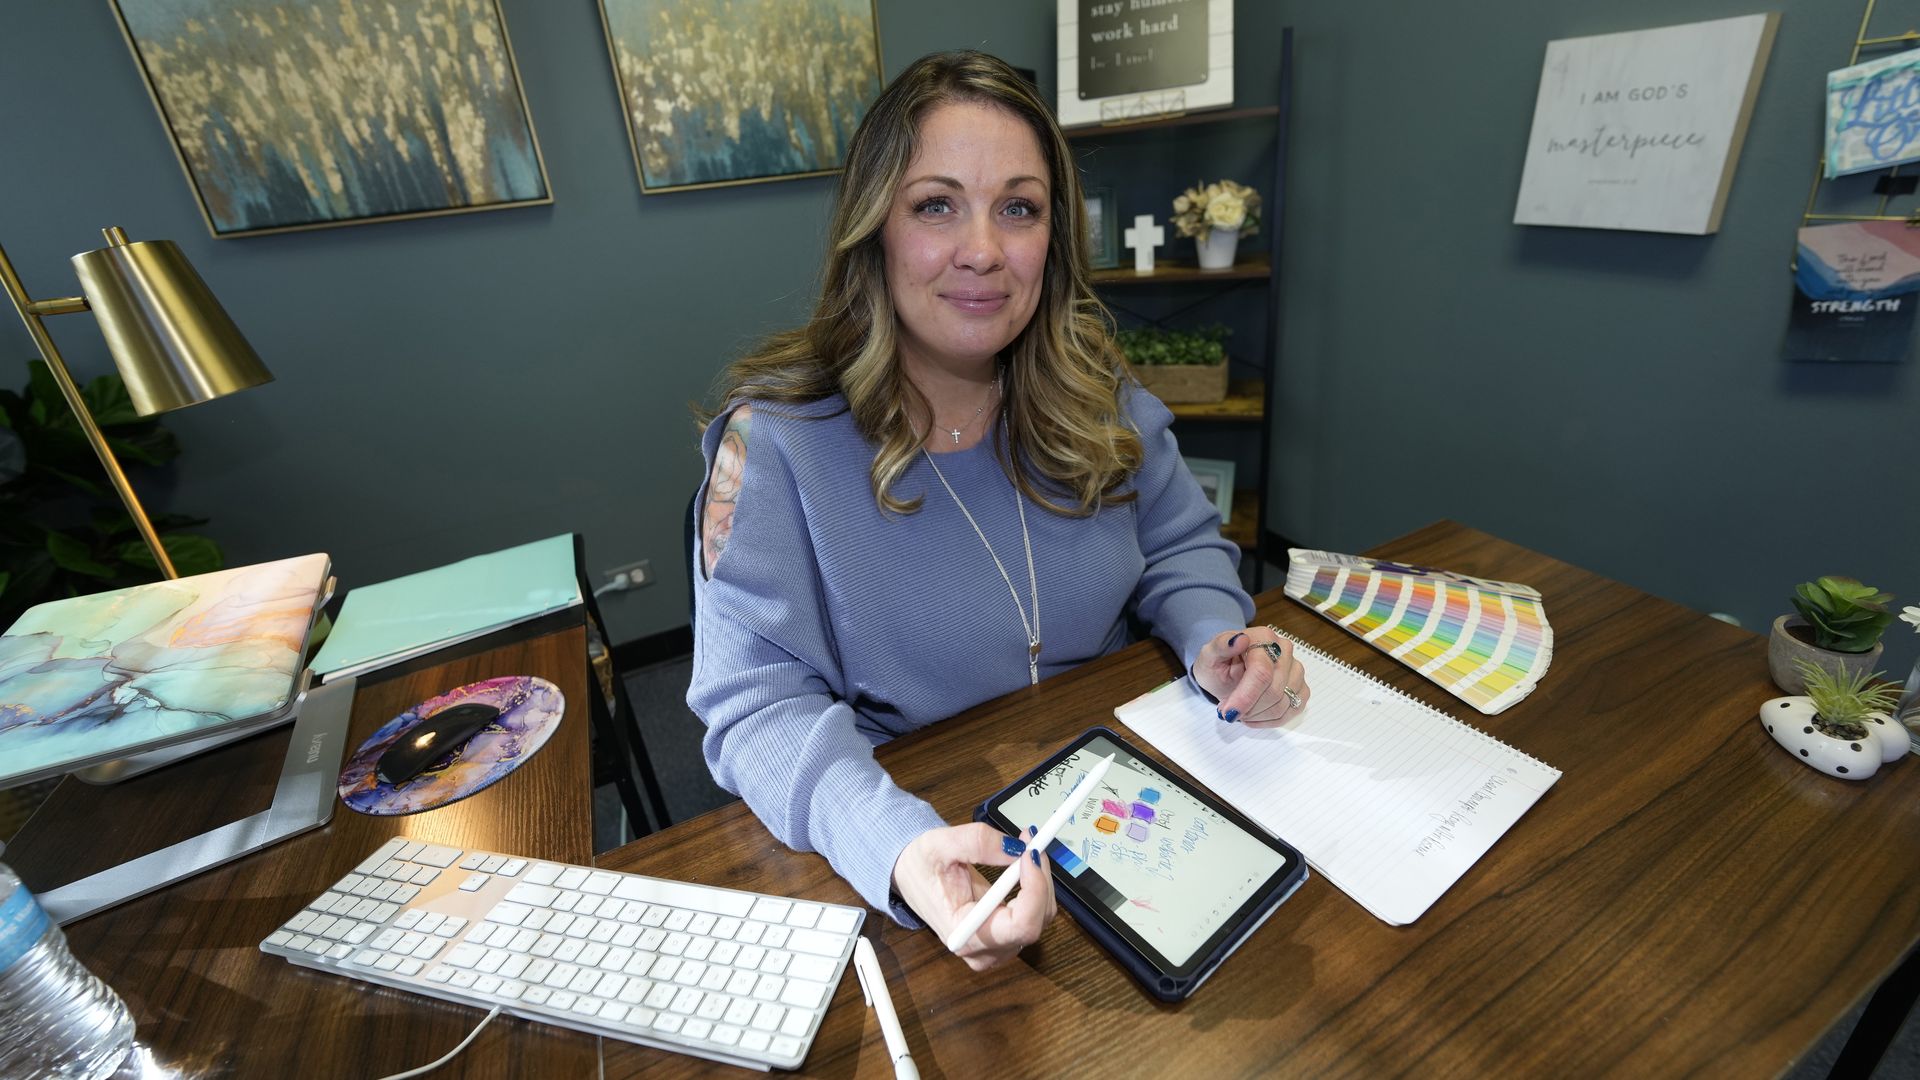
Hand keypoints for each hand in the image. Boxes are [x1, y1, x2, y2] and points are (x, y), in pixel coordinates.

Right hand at [892, 823, 1055, 970]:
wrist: (910, 876)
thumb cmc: (919, 866)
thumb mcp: (940, 844)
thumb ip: (978, 842)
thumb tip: (1016, 848)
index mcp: (966, 935)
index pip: (1020, 927)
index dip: (1035, 889)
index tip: (1030, 854)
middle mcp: (984, 949)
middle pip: (1036, 921)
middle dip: (1040, 877)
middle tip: (1031, 841)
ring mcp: (996, 946)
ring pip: (1040, 916)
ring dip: (1040, 879)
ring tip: (1025, 847)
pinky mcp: (1004, 935)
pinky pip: (1034, 913)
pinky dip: (1035, 885)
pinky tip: (1023, 863)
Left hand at [1192, 625, 1311, 726]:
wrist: (1229, 670)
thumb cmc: (1219, 663)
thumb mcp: (1209, 655)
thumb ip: (1220, 646)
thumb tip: (1239, 639)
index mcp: (1263, 638)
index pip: (1262, 672)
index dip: (1246, 696)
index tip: (1228, 712)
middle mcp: (1285, 650)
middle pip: (1274, 691)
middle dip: (1249, 708)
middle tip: (1228, 712)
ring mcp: (1296, 669)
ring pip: (1283, 704)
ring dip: (1257, 715)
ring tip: (1240, 711)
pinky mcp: (1301, 687)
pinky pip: (1292, 711)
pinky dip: (1270, 721)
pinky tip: (1253, 715)